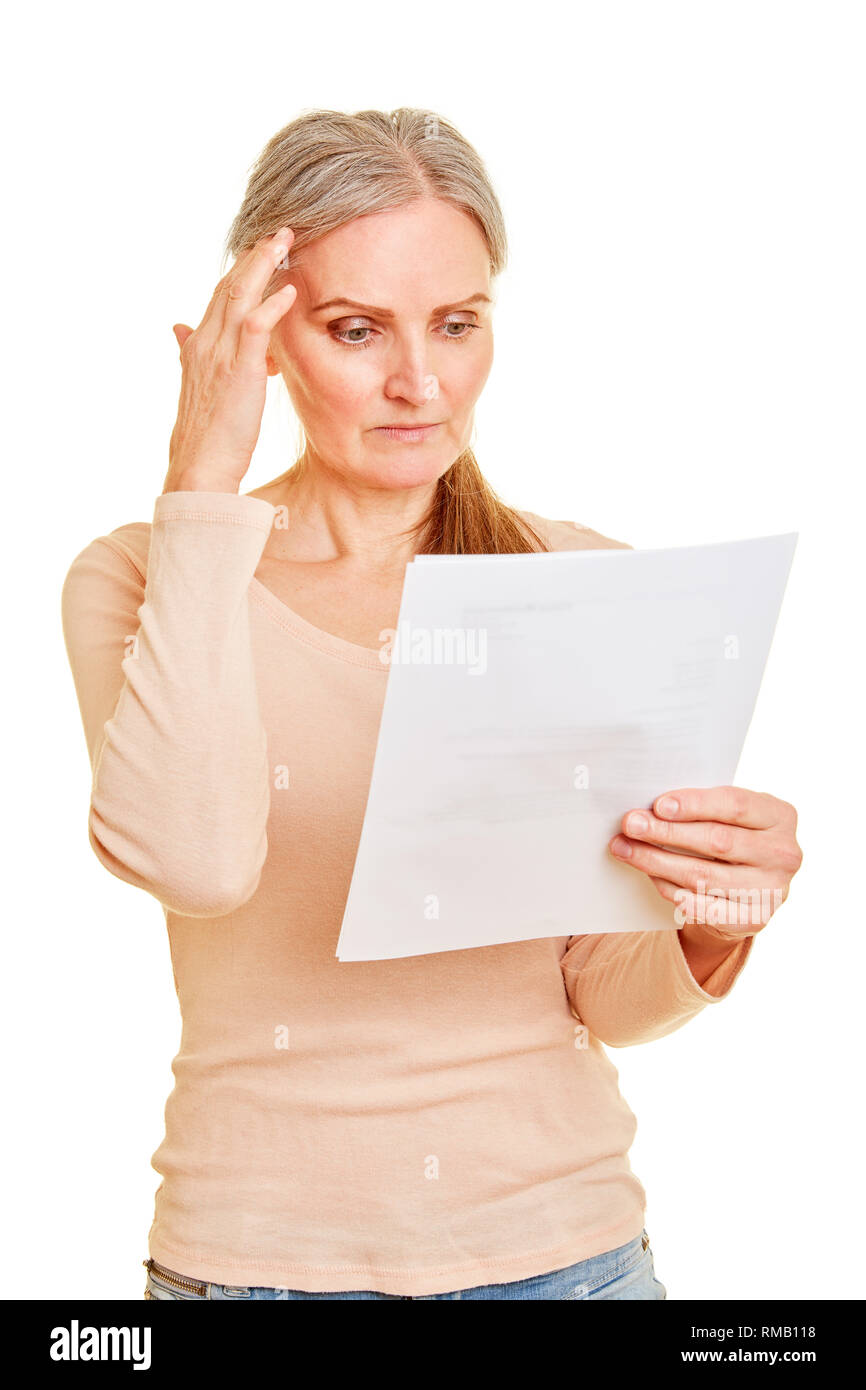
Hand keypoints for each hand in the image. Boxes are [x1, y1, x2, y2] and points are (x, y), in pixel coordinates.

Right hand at [163, 227, 296, 493]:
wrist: (198, 467)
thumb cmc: (204, 435)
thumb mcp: (195, 386)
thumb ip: (189, 353)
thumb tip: (178, 329)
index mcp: (197, 346)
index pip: (218, 296)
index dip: (239, 271)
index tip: (259, 250)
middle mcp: (205, 343)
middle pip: (229, 286)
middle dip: (253, 257)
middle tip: (279, 233)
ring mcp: (220, 354)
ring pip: (239, 296)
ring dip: (263, 266)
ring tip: (285, 242)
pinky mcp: (238, 370)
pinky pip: (254, 327)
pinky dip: (271, 306)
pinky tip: (289, 291)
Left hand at [608, 785, 802, 940]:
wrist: (751, 887)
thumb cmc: (732, 836)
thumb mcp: (730, 815)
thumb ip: (701, 807)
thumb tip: (648, 808)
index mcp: (780, 816)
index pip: (735, 805)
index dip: (695, 804)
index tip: (658, 805)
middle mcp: (783, 854)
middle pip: (717, 841)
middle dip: (667, 832)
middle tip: (631, 825)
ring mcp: (772, 890)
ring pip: (703, 876)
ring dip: (658, 862)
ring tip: (626, 849)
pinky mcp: (754, 919)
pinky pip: (702, 906)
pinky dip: (671, 890)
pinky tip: (651, 876)